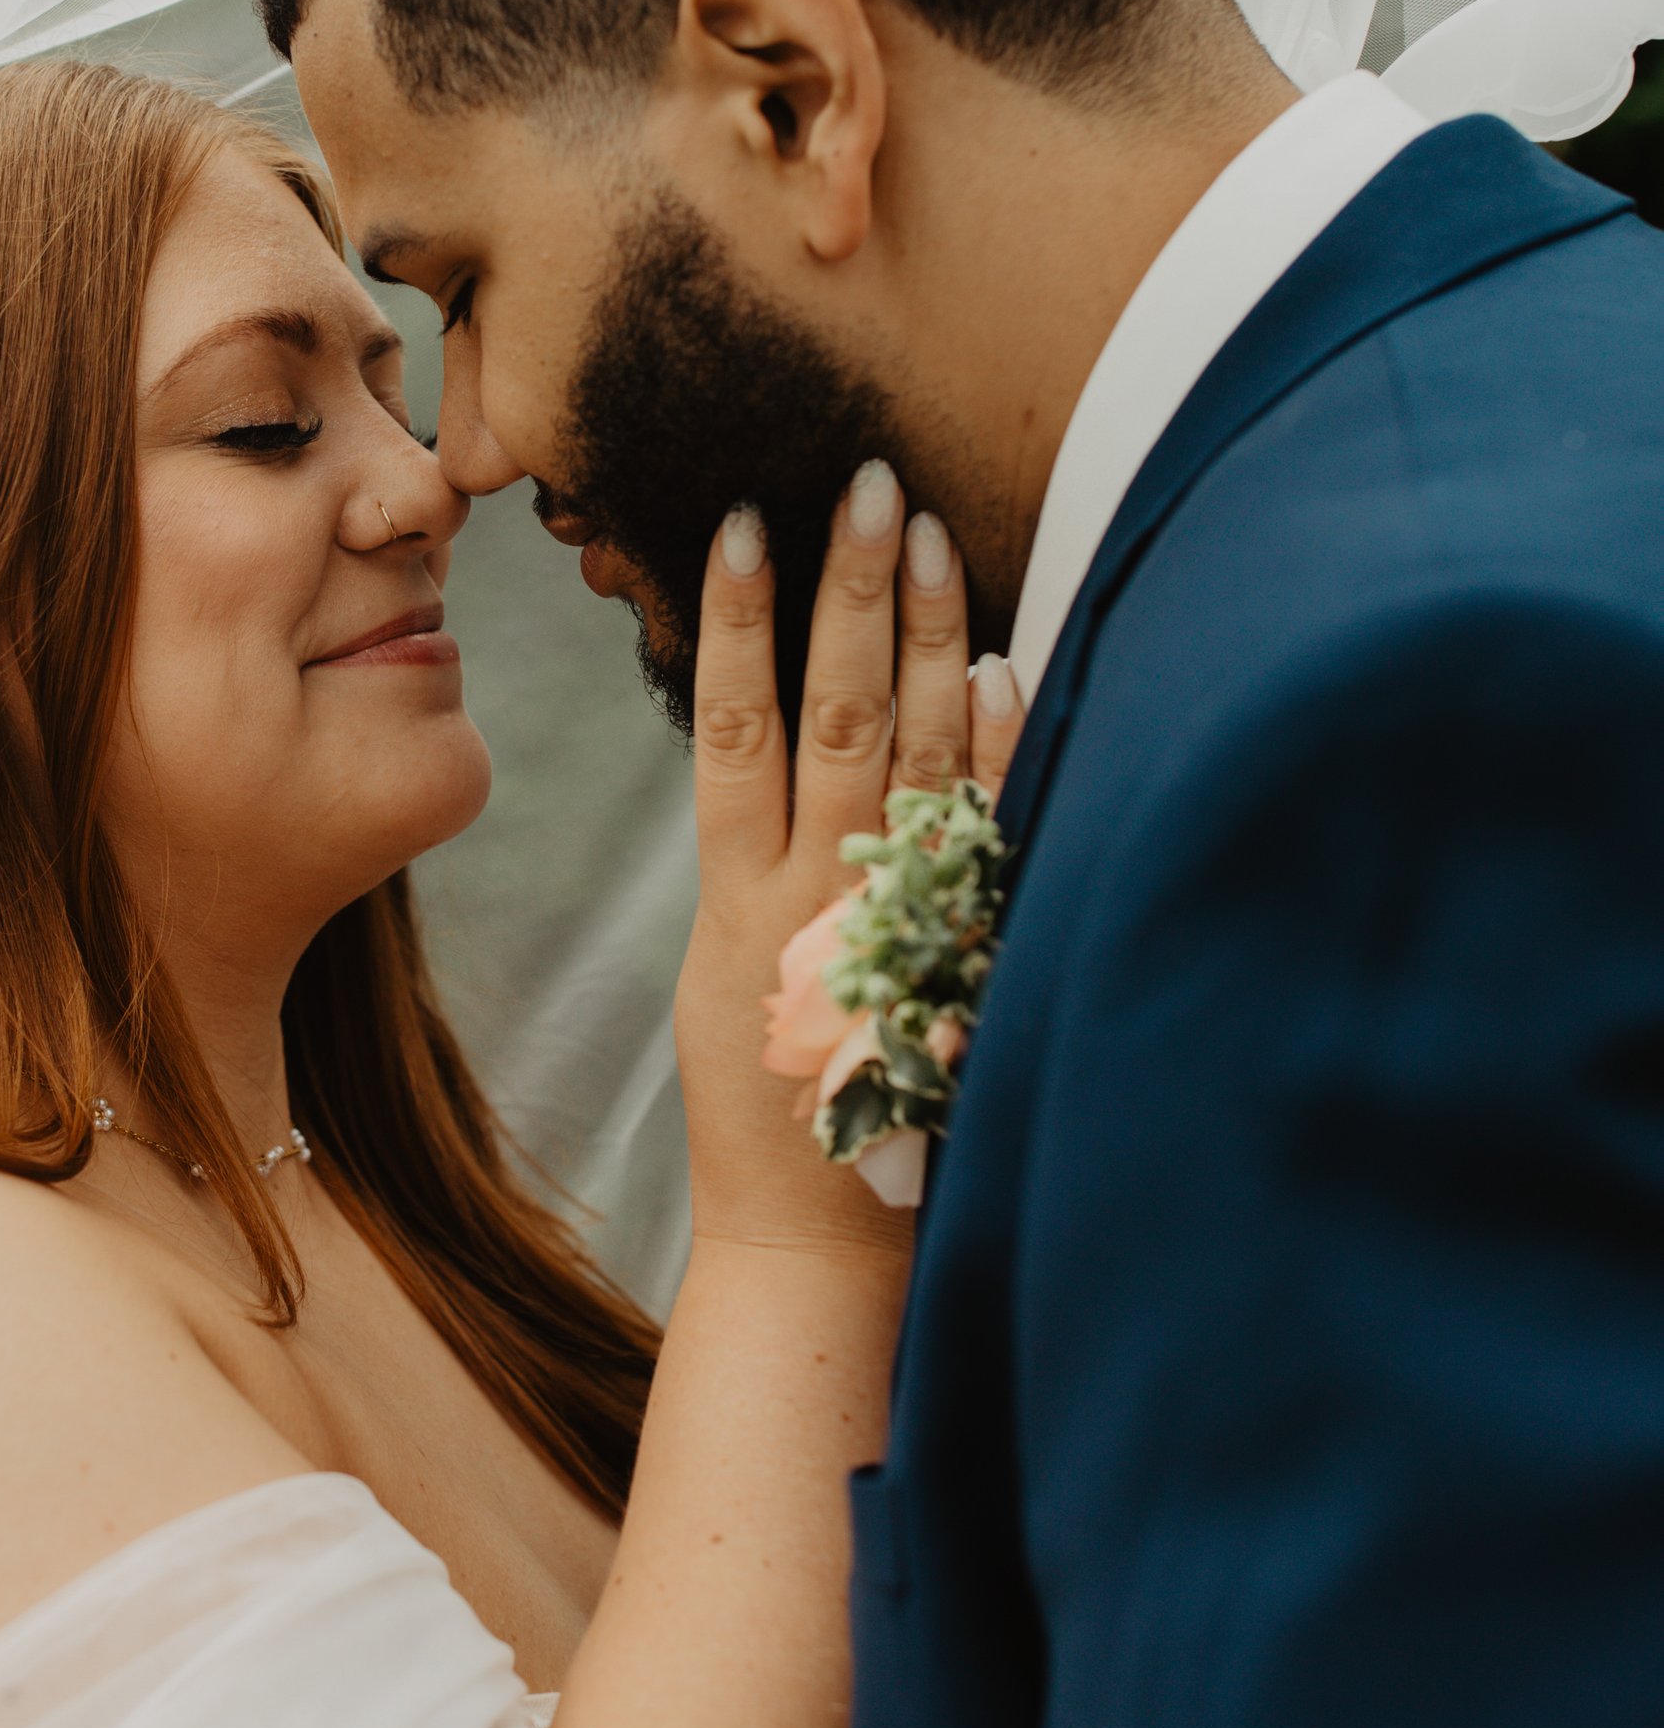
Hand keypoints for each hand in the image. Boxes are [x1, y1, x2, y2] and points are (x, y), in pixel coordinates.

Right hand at [673, 464, 1019, 1255]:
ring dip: (918, 640)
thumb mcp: (731, 991)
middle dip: (849, 594)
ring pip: (901, 757)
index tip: (748, 523)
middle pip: (827, 714)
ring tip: (926, 536)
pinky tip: (999, 671)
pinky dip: (987, 753)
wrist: (817, 1246)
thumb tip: (779, 758)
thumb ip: (755, 882)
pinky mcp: (949, 963)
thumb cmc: (779, 1120)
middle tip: (867, 481)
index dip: (738, 622)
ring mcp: (884, 928)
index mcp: (735, 903)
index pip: (728, 726)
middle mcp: (806, 901)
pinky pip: (976, 839)